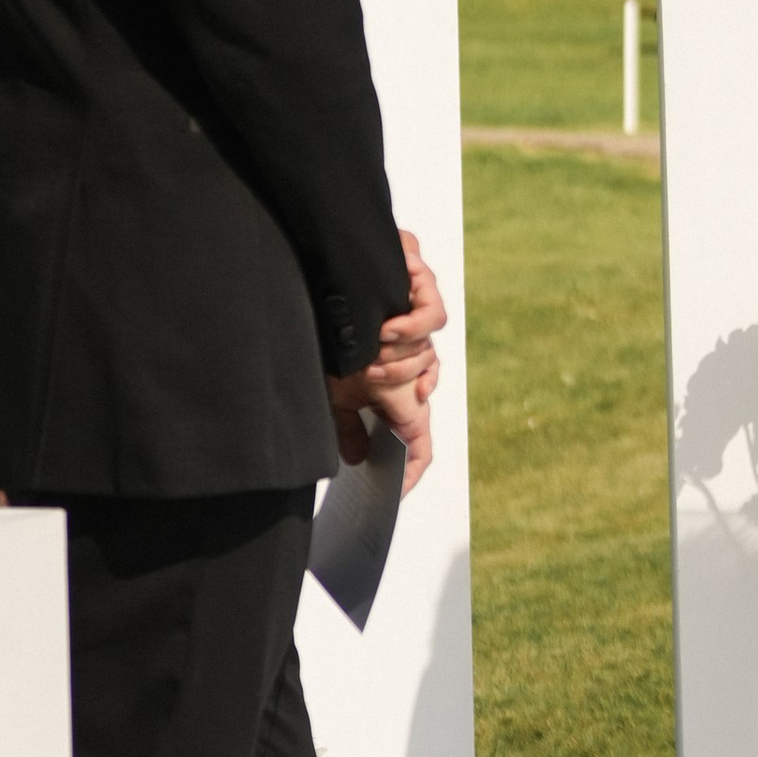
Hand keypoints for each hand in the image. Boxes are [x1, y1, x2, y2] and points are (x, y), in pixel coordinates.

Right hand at [327, 227, 446, 491]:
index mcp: (394, 385)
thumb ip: (347, 423)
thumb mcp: (332, 386)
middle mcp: (411, 358)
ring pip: (428, 356)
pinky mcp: (423, 287)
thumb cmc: (328, 327)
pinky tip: (388, 327)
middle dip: (394, 389)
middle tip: (366, 378)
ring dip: (396, 358)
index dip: (413, 463)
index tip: (397, 491)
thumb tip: (357, 459)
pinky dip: (411, 326)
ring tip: (369, 350)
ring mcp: (419, 323)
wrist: (324, 265)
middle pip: (423, 391)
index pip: (416, 434)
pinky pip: (433, 317)